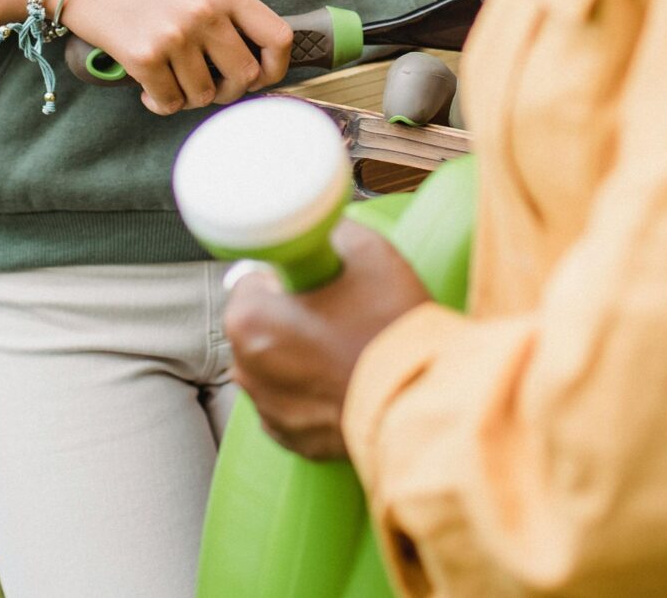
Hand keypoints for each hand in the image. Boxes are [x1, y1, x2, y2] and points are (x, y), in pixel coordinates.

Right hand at [55, 0, 291, 114]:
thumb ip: (226, 18)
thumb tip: (251, 68)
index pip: (278, 38)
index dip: (276, 67)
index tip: (260, 77)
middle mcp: (205, 13)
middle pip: (245, 77)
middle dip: (229, 92)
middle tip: (208, 86)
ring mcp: (175, 36)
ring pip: (204, 95)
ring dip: (189, 98)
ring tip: (171, 80)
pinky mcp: (144, 56)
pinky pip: (169, 102)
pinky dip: (160, 103)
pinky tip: (149, 88)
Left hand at [224, 220, 433, 460]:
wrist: (420, 403)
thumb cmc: (390, 330)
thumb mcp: (369, 253)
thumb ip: (331, 232)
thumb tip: (322, 231)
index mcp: (249, 320)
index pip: (254, 278)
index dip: (289, 274)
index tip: (319, 282)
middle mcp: (245, 367)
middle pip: (261, 322)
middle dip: (291, 315)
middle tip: (340, 313)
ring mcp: (266, 407)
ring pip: (275, 362)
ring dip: (299, 353)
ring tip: (347, 349)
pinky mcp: (289, 436)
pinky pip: (290, 399)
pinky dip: (311, 390)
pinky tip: (345, 381)